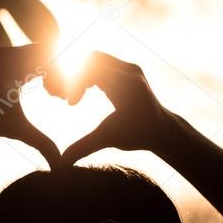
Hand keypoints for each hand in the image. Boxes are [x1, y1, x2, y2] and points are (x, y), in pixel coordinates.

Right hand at [62, 53, 177, 162]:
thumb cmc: (137, 135)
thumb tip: (61, 164)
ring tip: (74, 96)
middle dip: (74, 74)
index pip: (90, 69)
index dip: (73, 83)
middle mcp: (130, 71)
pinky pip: (102, 62)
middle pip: (90, 58)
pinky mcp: (128, 69)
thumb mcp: (109, 139)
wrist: (162, 130)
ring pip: (95, 58)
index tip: (70, 103)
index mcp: (125, 85)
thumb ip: (84, 147)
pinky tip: (83, 93)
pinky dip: (89, 73)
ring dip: (80, 73)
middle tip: (66, 96)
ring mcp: (130, 67)